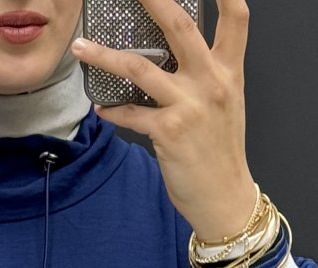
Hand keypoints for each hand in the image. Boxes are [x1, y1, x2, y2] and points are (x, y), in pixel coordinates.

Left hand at [71, 0, 257, 241]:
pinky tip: (101, 109)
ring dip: (104, 56)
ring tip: (81, 47)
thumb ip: (205, 77)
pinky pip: (130, 114)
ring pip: (139, 68)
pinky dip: (112, 111)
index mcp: (229, 73)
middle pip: (179, 27)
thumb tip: (169, 60)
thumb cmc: (220, 155)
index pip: (236, 19)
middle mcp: (212, 83)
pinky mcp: (169, 132)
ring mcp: (190, 106)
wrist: (225, 198)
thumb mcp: (225, 106)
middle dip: (151, 0)